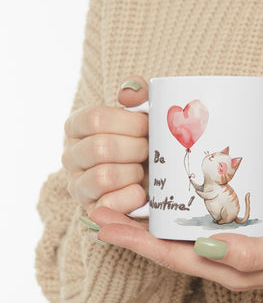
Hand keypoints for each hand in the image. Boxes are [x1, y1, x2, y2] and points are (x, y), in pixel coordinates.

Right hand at [62, 76, 148, 214]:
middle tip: (149, 151)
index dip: (129, 123)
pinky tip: (141, 191)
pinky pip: (108, 204)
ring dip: (133, 173)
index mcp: (77, 126)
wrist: (151, 178)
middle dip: (136, 149)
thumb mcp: (143, 114)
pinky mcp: (91, 210)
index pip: (95, 119)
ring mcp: (77, 185)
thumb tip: (128, 92)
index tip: (147, 126)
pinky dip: (131, 196)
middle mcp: (71, 155)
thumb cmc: (145, 141)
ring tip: (142, 171)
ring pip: (103, 176)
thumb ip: (138, 94)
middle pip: (100, 148)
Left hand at [88, 206, 262, 290]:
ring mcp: (224, 244)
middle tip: (99, 211)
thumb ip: (250, 253)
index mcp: (227, 268)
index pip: (171, 256)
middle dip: (130, 231)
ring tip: (119, 203)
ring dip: (146, 221)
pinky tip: (162, 198)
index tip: (104, 226)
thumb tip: (206, 248)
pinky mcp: (232, 228)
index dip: (136, 242)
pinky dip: (171, 213)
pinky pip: (193, 223)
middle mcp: (219, 258)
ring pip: (175, 235)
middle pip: (165, 246)